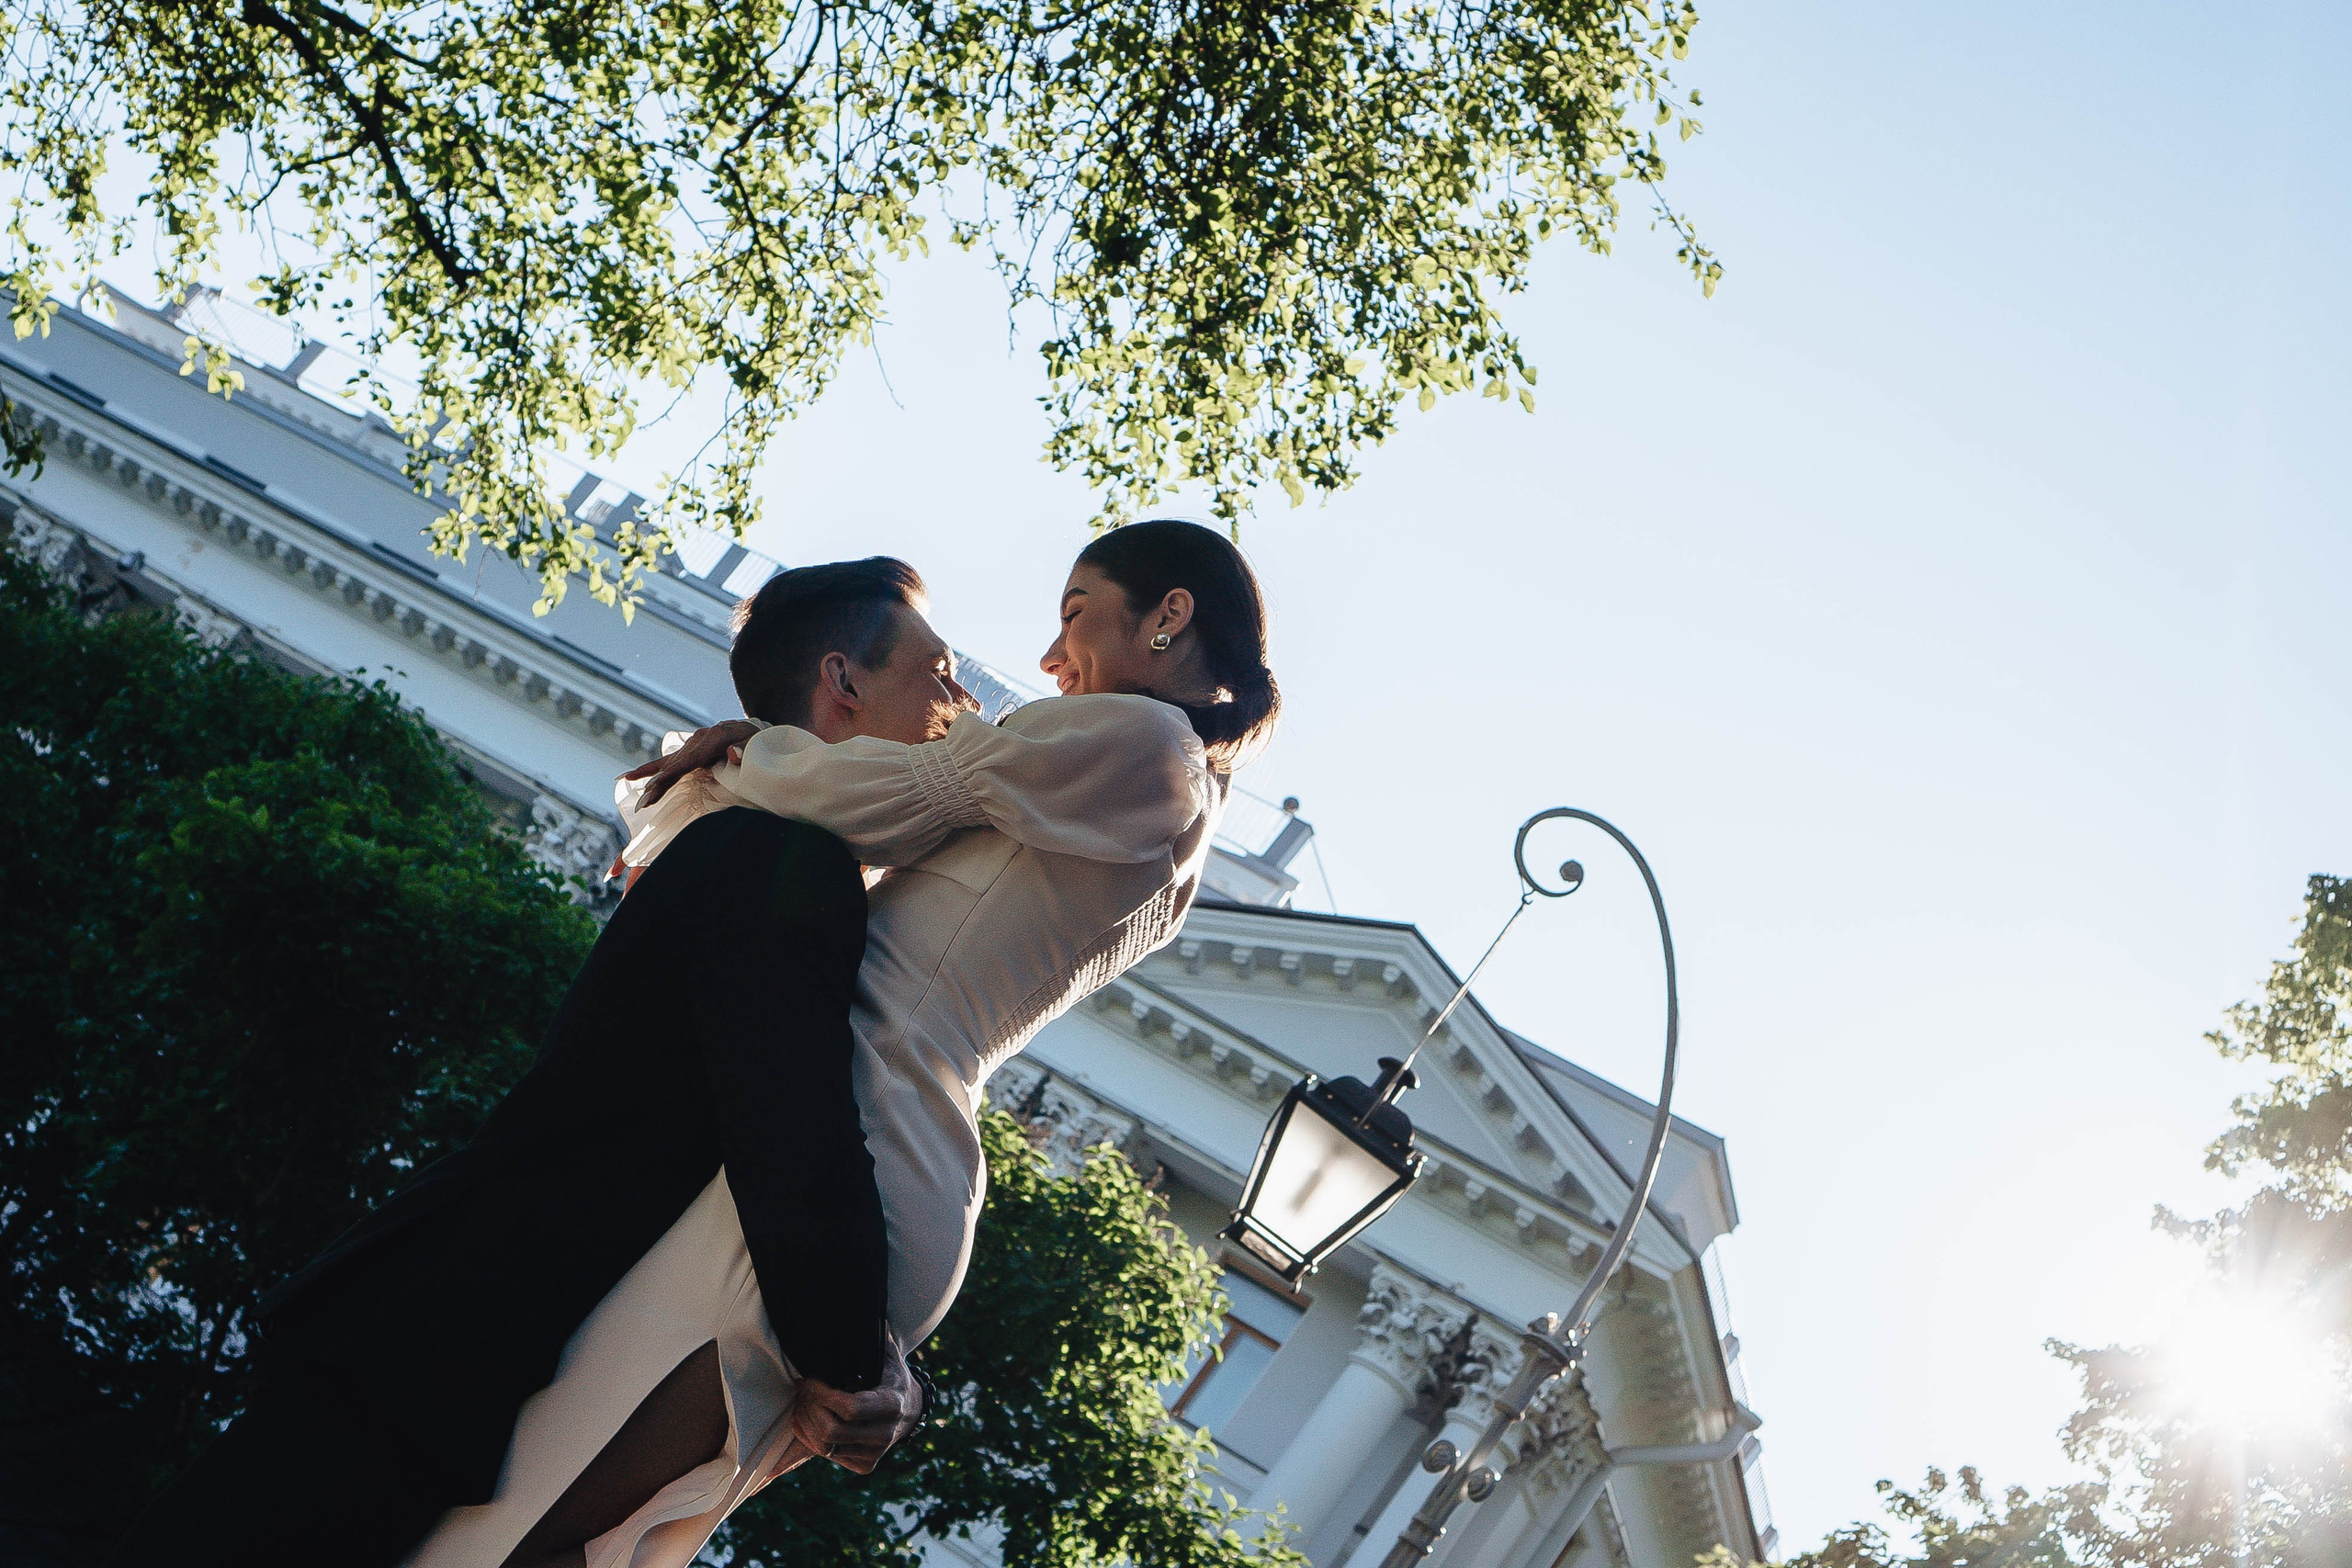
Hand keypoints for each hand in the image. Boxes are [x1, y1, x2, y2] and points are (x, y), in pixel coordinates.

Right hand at [619, 719, 759, 806]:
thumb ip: (746, 749)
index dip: (672, 773)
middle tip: (642, 802)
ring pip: (668, 762)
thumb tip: (732, 754)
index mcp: (714, 738)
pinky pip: (670, 761)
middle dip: (656, 783)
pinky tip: (634, 776)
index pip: (690, 760)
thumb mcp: (757, 743)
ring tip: (624, 780)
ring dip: (648, 775)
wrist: (758, 728)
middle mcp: (700, 739)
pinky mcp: (693, 748)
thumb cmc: (760, 740)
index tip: (657, 784)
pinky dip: (653, 769)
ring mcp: (694, 743)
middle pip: (674, 764)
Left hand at [788, 1338, 920, 1474]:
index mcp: (892, 1404)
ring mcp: (875, 1453)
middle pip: (831, 1431)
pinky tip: (807, 1418)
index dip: (823, 1395)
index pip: (850, 1409)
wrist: (909, 1409)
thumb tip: (858, 1310)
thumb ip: (872, 1335)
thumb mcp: (886, 1353)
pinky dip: (809, 1436)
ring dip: (805, 1422)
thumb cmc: (889, 1375)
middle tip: (802, 1388)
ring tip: (802, 1401)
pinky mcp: (864, 1465)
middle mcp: (885, 1433)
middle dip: (809, 1408)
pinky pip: (826, 1456)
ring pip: (824, 1446)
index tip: (812, 1380)